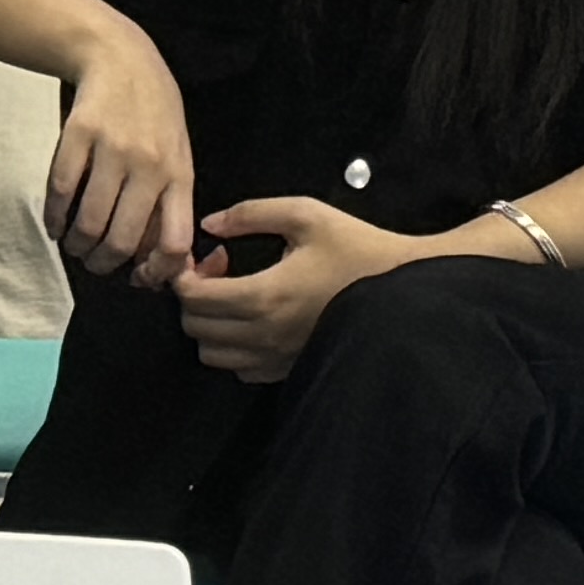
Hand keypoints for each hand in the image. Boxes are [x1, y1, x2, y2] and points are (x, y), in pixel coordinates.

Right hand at [42, 20, 199, 288]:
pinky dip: (54, 219)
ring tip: (74, 244)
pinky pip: (60, 193)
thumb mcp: (176, 153)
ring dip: (76, 246)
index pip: (175, 241)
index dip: (155, 273)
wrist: (121, 56)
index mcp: (179, 173)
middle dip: (103, 265)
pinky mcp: (79, 134)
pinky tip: (56, 223)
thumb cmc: (152, 114)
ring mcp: (113, 148)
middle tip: (95, 263)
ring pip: (89, 224)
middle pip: (122, 241)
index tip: (138, 277)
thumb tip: (157, 263)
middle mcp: (149, 164)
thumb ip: (168, 203)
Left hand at [177, 197, 416, 383]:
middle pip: (195, 328)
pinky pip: (238, 369)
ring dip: (211, 324)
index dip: (186, 274)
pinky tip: (254, 320)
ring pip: (211, 354)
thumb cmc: (353, 248)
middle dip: (195, 296)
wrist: (398, 289)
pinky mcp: (285, 371)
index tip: (209, 254)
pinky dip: (232, 346)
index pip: (194, 298)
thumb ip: (252, 213)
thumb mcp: (305, 214)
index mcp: (263, 295)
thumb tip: (210, 224)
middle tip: (223, 270)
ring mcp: (273, 359)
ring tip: (236, 296)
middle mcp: (262, 335)